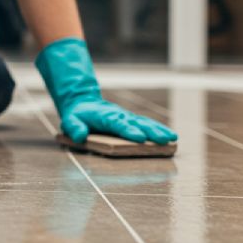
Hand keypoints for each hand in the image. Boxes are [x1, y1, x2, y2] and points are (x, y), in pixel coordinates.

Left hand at [36, 38, 176, 144]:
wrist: (83, 102)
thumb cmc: (77, 115)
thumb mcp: (70, 120)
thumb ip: (74, 128)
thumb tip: (79, 136)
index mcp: (104, 116)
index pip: (117, 124)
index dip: (128, 130)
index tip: (140, 138)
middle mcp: (119, 115)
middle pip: (136, 123)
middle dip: (151, 131)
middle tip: (164, 140)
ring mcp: (126, 117)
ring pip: (145, 123)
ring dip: (159, 130)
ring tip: (173, 139)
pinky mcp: (131, 120)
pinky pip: (146, 124)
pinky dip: (158, 129)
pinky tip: (170, 137)